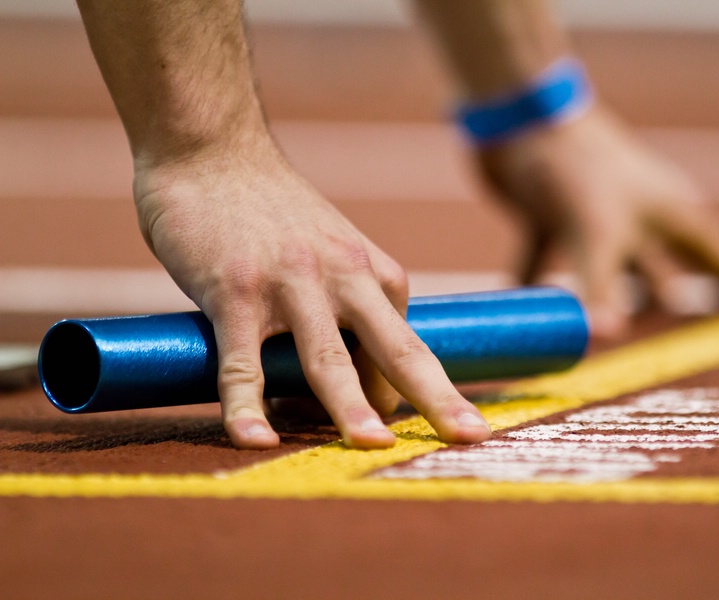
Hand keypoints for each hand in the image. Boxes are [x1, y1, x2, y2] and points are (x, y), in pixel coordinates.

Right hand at [133, 136, 491, 448]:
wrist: (212, 150)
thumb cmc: (271, 213)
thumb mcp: (329, 251)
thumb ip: (343, 307)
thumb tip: (340, 383)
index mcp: (375, 273)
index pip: (400, 351)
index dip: (395, 397)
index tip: (380, 426)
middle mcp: (344, 278)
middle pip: (397, 351)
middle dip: (437, 398)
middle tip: (470, 438)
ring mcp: (290, 285)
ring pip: (327, 358)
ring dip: (351, 407)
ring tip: (373, 448)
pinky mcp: (235, 292)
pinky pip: (243, 362)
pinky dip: (247, 404)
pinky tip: (254, 439)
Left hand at [475, 109, 718, 335]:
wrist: (519, 117)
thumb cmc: (575, 163)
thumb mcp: (596, 231)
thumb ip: (602, 289)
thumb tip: (607, 341)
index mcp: (672, 214)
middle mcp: (641, 220)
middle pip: (668, 279)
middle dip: (677, 313)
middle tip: (692, 348)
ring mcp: (595, 221)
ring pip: (610, 277)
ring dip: (608, 306)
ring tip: (617, 341)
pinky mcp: (552, 222)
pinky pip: (549, 266)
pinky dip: (540, 292)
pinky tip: (533, 320)